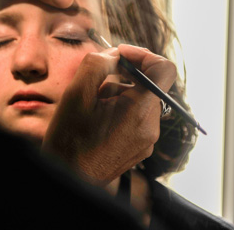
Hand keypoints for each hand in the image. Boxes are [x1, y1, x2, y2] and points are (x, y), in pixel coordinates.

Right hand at [42, 44, 176, 185]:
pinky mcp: (140, 149)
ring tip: (91, 106)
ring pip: (140, 101)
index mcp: (139, 110)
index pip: (164, 69)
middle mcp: (150, 126)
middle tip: (95, 81)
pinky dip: (119, 110)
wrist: (68, 179)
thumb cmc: (69, 139)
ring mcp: (147, 140)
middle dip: (122, 76)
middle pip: (148, 84)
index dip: (143, 55)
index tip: (119, 56)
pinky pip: (136, 118)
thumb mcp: (76, 93)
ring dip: (118, 94)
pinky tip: (96, 120)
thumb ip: (98, 63)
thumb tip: (115, 54)